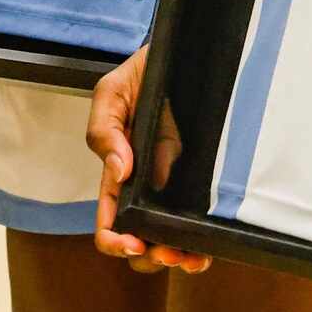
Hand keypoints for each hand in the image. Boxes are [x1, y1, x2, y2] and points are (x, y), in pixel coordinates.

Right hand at [88, 47, 207, 273]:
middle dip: (150, 256)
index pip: (109, 219)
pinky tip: (207, 250)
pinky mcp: (201, 181)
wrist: (183, 54)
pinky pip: (199, 221)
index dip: (114, 240)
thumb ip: (105, 130)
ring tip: (189, 257)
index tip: (131, 242)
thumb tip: (118, 170)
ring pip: (171, 238)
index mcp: (119, 172)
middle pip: (140, 241)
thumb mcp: (111, 94)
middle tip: (168, 252)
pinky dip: (203, 243)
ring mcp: (175, 187)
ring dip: (177, 257)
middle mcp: (146, 187)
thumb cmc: (142, 75)